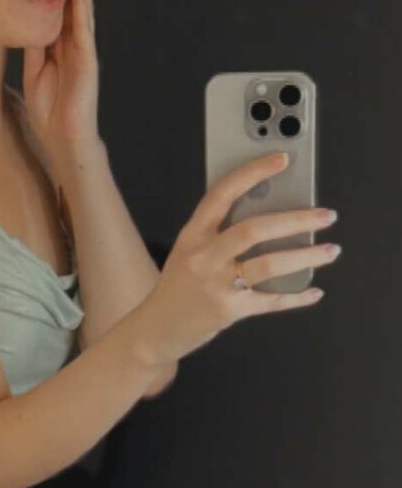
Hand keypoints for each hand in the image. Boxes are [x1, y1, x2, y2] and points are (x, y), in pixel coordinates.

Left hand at [20, 0, 99, 150]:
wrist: (65, 140)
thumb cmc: (52, 110)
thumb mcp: (35, 70)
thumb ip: (34, 47)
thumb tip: (25, 23)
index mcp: (61, 42)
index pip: (59, 0)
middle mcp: (74, 39)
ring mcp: (83, 46)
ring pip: (81, 2)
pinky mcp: (87, 58)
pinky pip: (83, 23)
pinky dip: (81, 1)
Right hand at [132, 152, 339, 363]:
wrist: (157, 328)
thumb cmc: (179, 285)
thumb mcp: (190, 250)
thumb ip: (221, 231)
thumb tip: (272, 212)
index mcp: (193, 234)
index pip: (223, 193)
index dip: (253, 173)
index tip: (281, 160)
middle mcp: (204, 256)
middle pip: (255, 230)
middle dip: (297, 220)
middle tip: (325, 216)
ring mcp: (216, 284)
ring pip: (269, 264)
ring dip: (306, 257)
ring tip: (330, 251)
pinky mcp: (229, 310)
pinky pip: (271, 301)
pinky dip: (296, 296)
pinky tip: (313, 291)